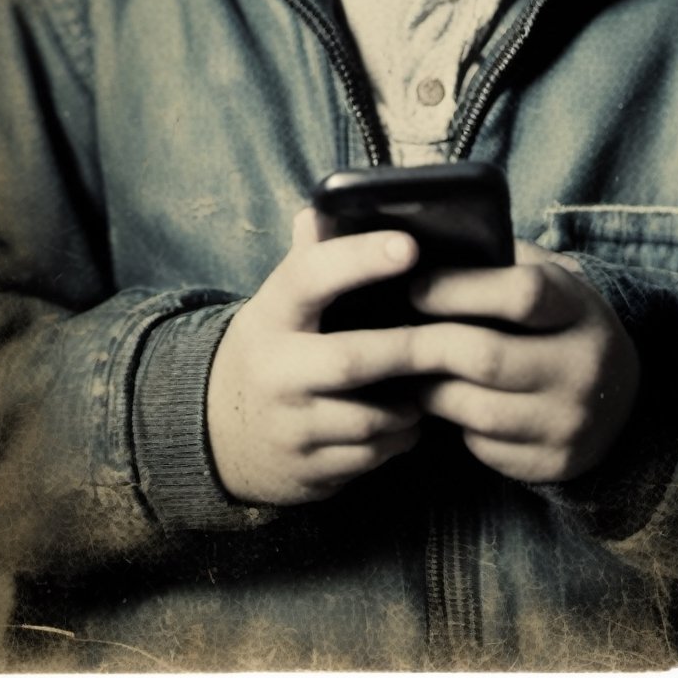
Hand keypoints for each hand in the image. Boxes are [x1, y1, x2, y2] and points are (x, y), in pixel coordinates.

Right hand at [206, 207, 426, 505]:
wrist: (217, 432)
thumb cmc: (272, 348)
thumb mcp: (278, 302)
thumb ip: (308, 255)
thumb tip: (325, 206)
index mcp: (271, 315)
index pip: (311, 277)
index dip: (360, 259)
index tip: (409, 247)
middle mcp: (276, 371)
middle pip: (353, 358)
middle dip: (411, 349)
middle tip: (460, 335)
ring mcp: (289, 426)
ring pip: (370, 418)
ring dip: (413, 402)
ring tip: (440, 381)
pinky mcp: (307, 472)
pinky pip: (370, 456)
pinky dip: (400, 437)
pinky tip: (412, 418)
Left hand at [406, 241, 639, 483]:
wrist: (621, 398)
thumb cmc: (560, 323)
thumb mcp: (550, 280)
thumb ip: (500, 262)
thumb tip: (424, 250)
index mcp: (581, 309)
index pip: (521, 294)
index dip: (459, 288)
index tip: (414, 286)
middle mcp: (584, 368)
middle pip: (487, 357)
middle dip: (425, 345)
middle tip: (386, 336)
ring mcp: (570, 421)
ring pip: (476, 409)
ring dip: (429, 388)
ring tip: (405, 369)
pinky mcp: (552, 463)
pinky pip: (483, 446)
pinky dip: (452, 423)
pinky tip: (438, 402)